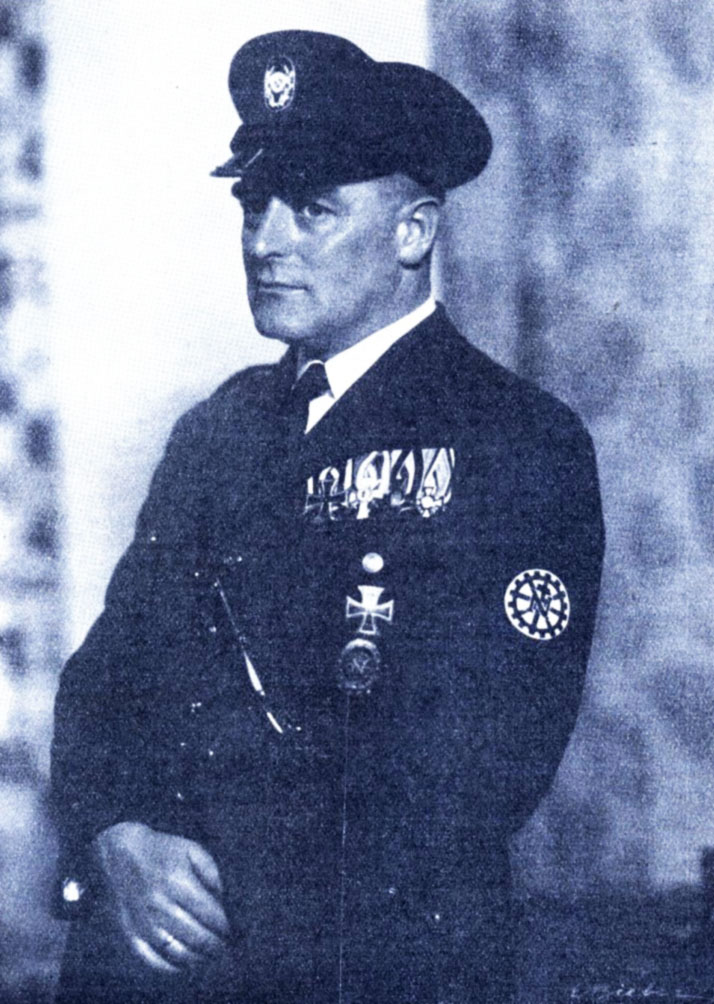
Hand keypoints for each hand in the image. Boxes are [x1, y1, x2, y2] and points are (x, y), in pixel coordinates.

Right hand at [93, 821, 229, 973]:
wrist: (121, 852)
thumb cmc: (162, 851)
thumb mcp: (191, 849)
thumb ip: (212, 870)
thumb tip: (224, 897)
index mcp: (177, 882)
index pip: (209, 914)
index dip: (224, 926)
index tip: (231, 929)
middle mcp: (160, 904)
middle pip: (195, 936)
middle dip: (214, 945)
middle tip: (224, 946)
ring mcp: (143, 921)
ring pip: (175, 951)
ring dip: (196, 958)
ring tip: (208, 956)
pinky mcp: (130, 931)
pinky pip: (151, 958)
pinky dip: (169, 966)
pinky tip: (183, 964)